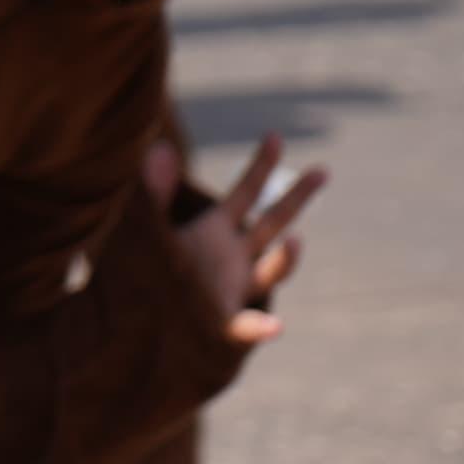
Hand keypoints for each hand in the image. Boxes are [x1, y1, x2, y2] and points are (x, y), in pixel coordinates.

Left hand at [158, 136, 321, 348]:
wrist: (139, 324)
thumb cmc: (148, 270)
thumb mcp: (147, 227)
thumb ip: (153, 191)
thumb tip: (158, 147)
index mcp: (218, 230)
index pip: (246, 193)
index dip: (261, 166)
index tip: (274, 136)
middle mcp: (235, 257)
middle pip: (273, 223)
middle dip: (296, 198)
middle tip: (324, 170)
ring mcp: (235, 289)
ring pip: (270, 272)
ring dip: (285, 260)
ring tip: (295, 242)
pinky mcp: (223, 324)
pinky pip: (246, 326)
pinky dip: (261, 327)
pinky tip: (275, 325)